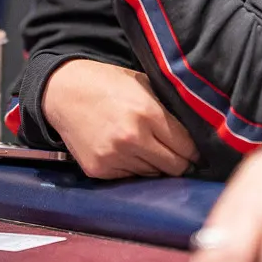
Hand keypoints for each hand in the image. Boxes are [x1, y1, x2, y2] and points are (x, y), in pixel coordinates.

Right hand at [42, 59, 197, 178]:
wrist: (64, 92)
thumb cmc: (107, 83)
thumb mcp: (143, 84)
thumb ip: (167, 109)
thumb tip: (197, 131)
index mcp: (147, 113)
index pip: (187, 147)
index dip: (195, 150)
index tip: (196, 150)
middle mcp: (132, 138)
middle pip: (175, 167)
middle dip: (181, 162)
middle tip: (179, 154)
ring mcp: (114, 156)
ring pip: (153, 175)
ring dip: (156, 165)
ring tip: (147, 147)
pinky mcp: (99, 170)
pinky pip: (130, 177)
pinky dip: (134, 168)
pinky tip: (127, 151)